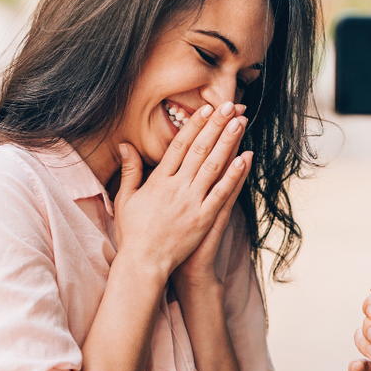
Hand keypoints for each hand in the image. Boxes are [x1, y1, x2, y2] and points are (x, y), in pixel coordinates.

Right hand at [114, 102, 250, 278]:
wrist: (144, 264)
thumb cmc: (133, 233)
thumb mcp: (125, 199)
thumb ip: (130, 170)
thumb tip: (125, 145)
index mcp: (158, 181)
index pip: (179, 146)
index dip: (194, 126)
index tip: (206, 110)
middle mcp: (176, 188)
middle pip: (199, 150)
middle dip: (216, 126)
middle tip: (229, 106)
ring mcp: (191, 203)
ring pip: (213, 166)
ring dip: (228, 143)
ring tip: (240, 123)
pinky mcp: (203, 219)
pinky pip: (221, 193)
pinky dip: (233, 175)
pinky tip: (245, 159)